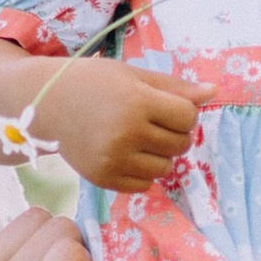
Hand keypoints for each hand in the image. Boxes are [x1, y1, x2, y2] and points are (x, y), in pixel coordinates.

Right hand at [40, 56, 207, 192]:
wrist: (45, 104)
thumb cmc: (93, 82)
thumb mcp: (133, 76)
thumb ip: (174, 87)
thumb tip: (214, 92)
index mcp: (137, 102)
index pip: (187, 116)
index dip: (183, 112)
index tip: (165, 106)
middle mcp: (126, 133)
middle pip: (180, 144)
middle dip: (174, 133)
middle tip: (151, 121)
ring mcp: (115, 160)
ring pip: (166, 167)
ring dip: (160, 154)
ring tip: (138, 137)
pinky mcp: (105, 179)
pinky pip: (145, 184)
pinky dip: (143, 171)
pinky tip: (126, 153)